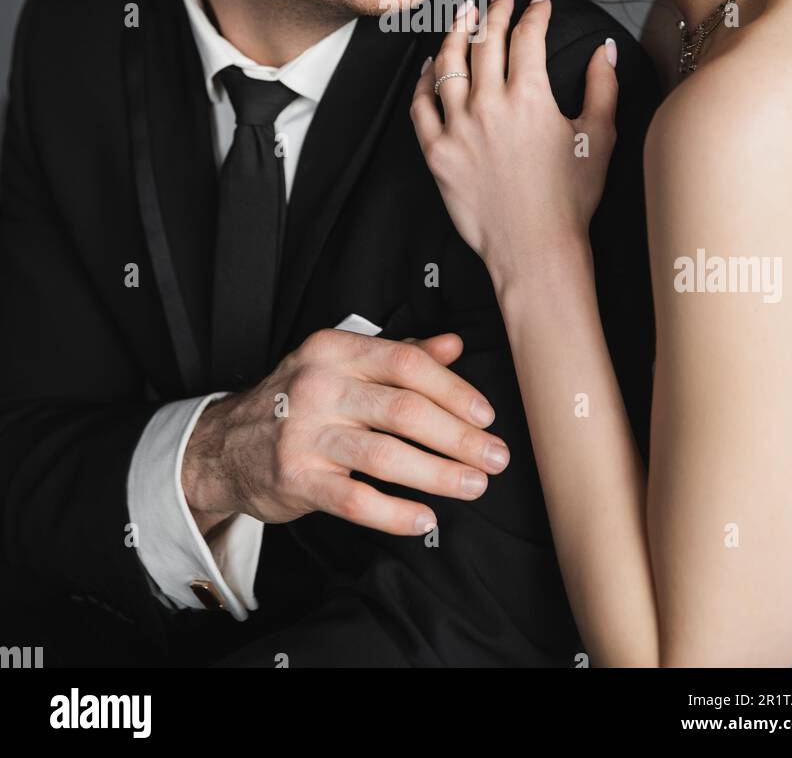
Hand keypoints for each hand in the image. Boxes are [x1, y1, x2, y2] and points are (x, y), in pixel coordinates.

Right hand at [181, 329, 509, 535]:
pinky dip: (395, 512)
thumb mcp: (341, 363)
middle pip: (403, 410)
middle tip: (494, 457)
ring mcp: (304, 434)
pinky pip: (355, 500)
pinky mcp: (296, 479)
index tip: (486, 415)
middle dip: (458, 437)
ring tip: (473, 485)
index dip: (454, 390)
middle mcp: (319, 386)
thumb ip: (399, 353)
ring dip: (438, 474)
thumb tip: (453, 345)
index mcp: (335, 350)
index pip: (406, 363)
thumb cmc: (296, 401)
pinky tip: (424, 518)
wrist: (224, 444)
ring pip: (385, 455)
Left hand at [410, 0, 618, 288]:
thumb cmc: (571, 199)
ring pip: (448, 64)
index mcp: (530, 97)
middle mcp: (489, 105)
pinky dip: (424, 80)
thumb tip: (604, 50)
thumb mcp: (599, 137)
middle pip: (484, 42)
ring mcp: (457, 128)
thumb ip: (602, 86)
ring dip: (455, 34)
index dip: (533, 12)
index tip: (538, 2)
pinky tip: (431, 66)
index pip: (527, 36)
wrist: (535, 249)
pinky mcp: (437, 152)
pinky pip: (421, 104)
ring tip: (463, 17)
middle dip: (494, 11)